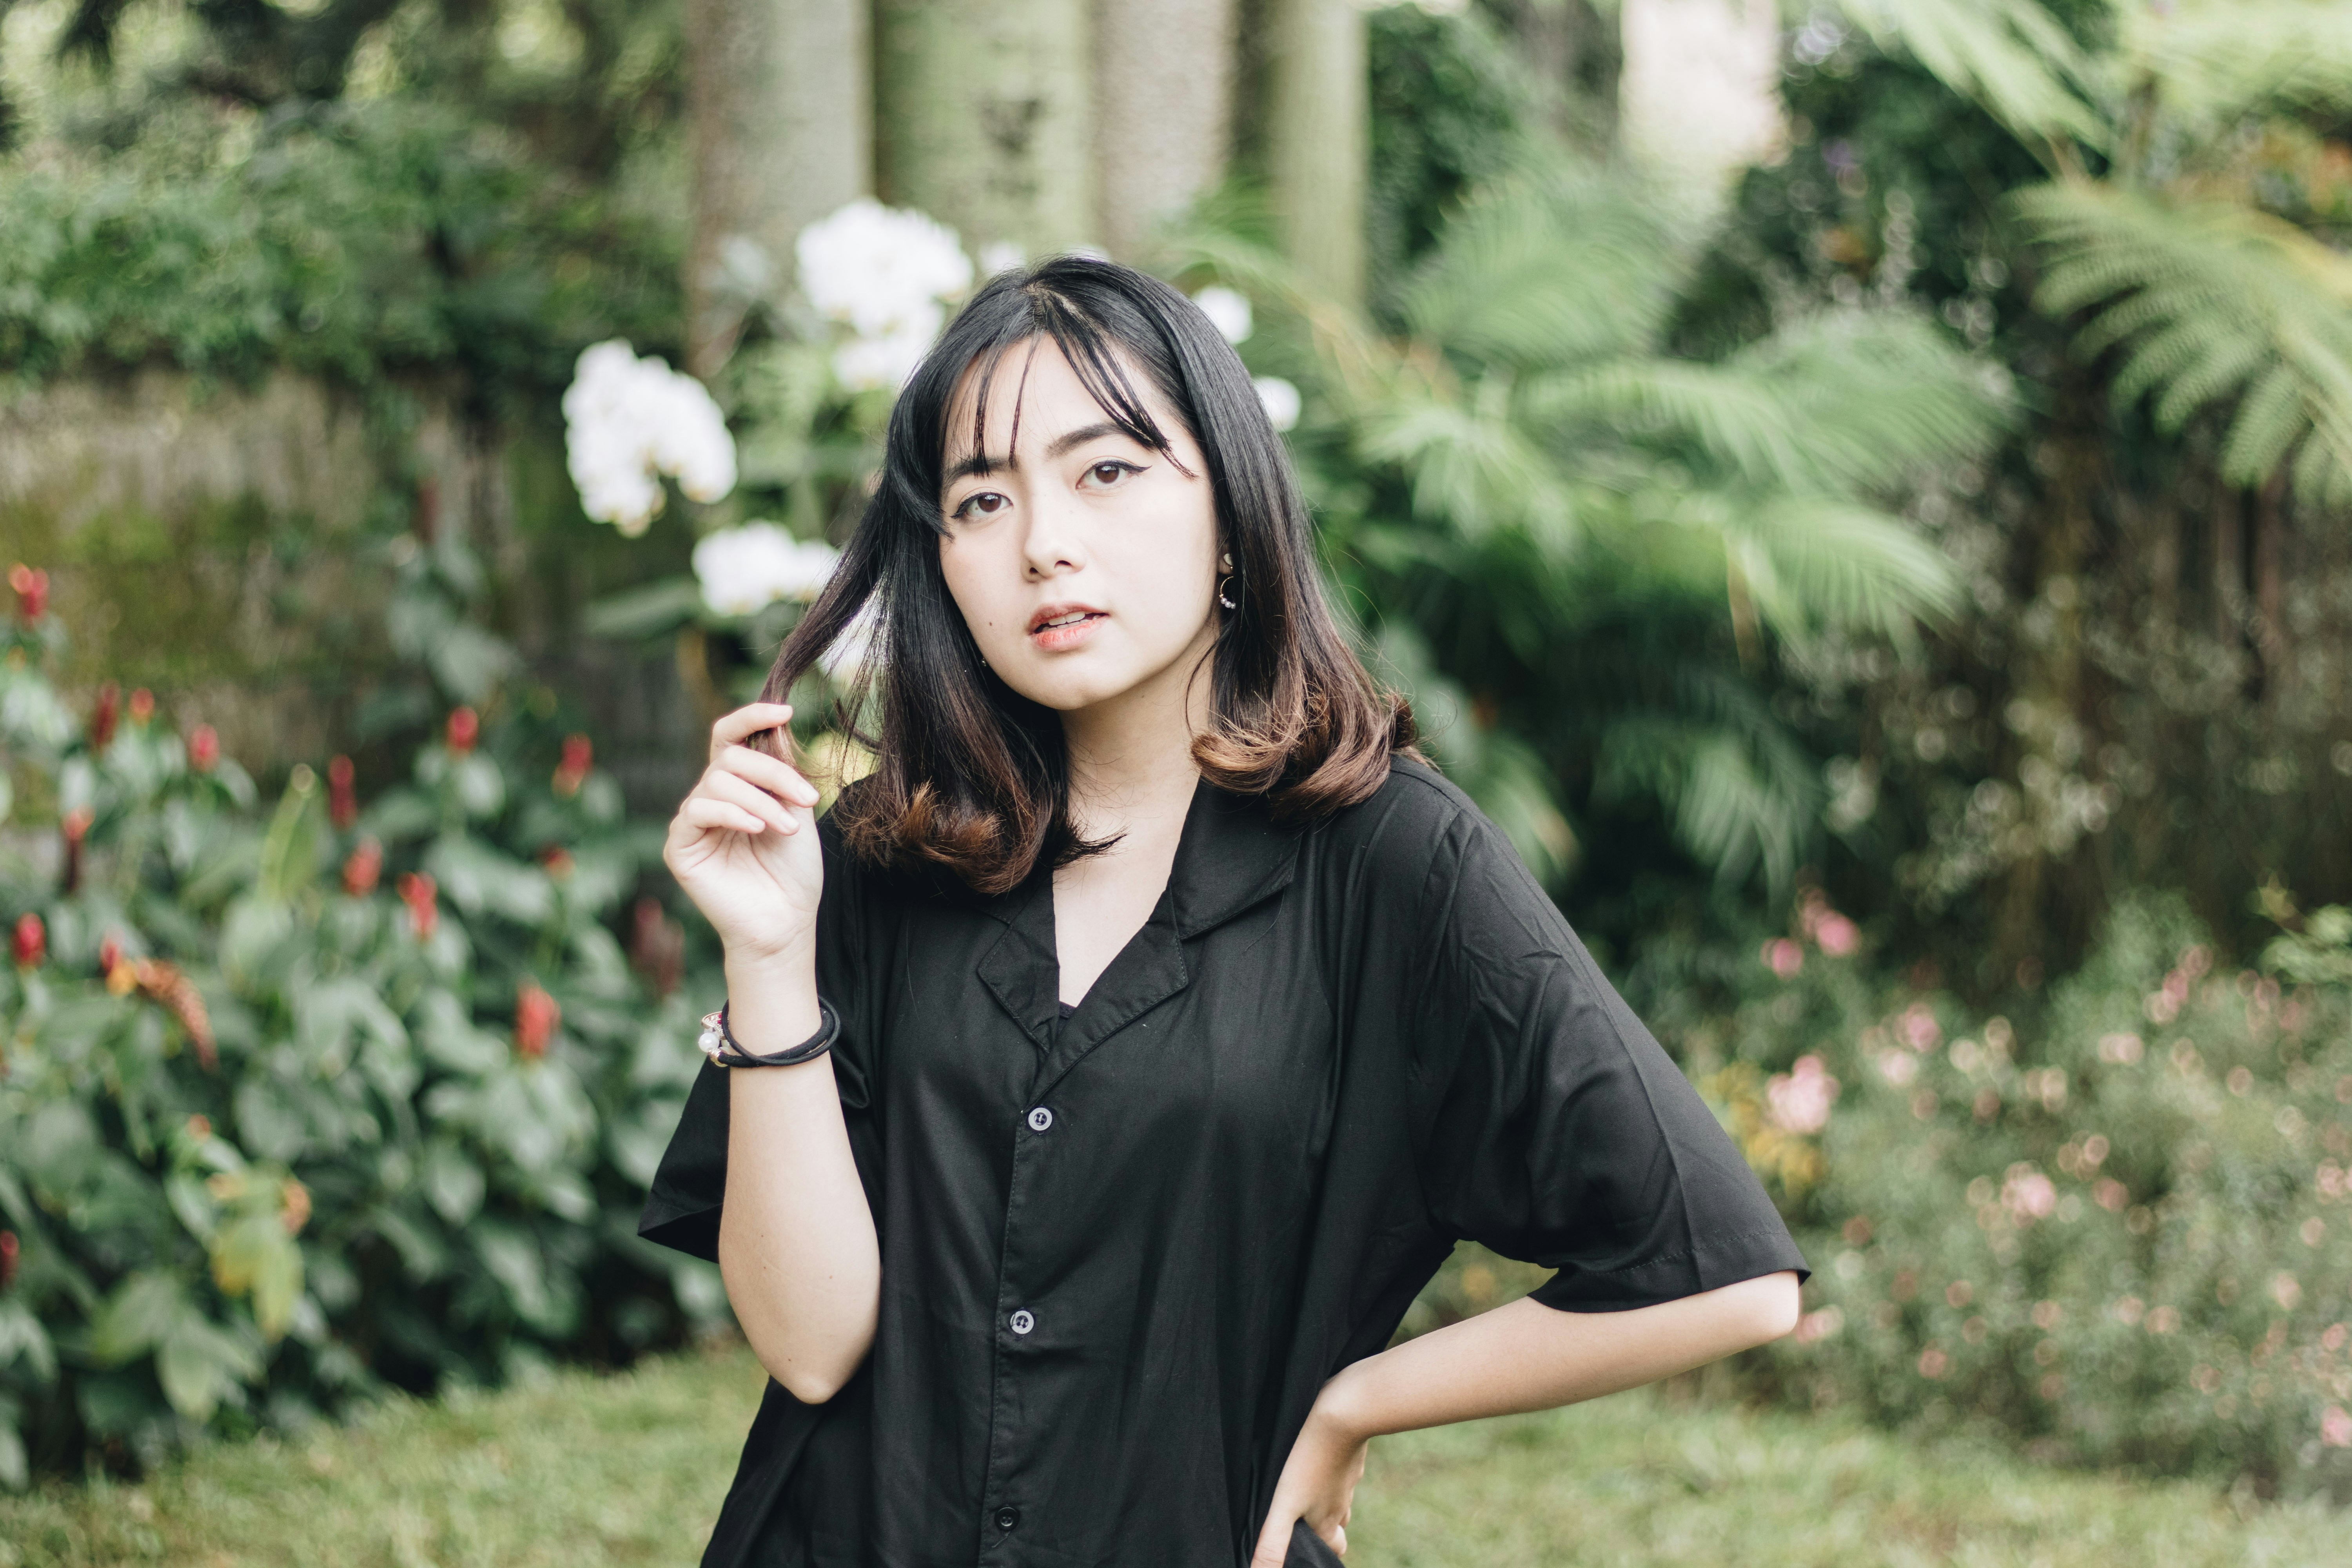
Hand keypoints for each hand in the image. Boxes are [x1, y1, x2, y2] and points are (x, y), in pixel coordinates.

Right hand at [662, 703, 825, 964]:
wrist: (787, 920)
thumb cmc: (794, 870)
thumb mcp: (796, 809)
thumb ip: (782, 769)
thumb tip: (776, 724)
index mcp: (738, 785)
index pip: (730, 737)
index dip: (752, 716)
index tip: (786, 711)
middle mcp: (710, 797)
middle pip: (730, 758)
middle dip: (773, 773)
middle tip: (806, 798)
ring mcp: (692, 821)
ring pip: (717, 782)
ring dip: (760, 800)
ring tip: (786, 828)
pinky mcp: (680, 845)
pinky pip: (698, 811)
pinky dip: (732, 813)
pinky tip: (757, 828)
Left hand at [1248, 1381, 1368, 1565]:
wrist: (1343, 1415)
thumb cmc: (1310, 1462)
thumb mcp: (1285, 1505)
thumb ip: (1273, 1542)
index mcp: (1328, 1521)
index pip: (1333, 1549)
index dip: (1322, 1553)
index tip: (1308, 1549)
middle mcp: (1341, 1503)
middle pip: (1338, 1526)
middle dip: (1324, 1530)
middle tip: (1303, 1522)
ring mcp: (1348, 1478)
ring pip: (1340, 1498)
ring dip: (1325, 1501)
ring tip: (1304, 1494)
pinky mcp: (1351, 1454)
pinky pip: (1342, 1469)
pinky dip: (1330, 1471)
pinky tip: (1315, 1459)